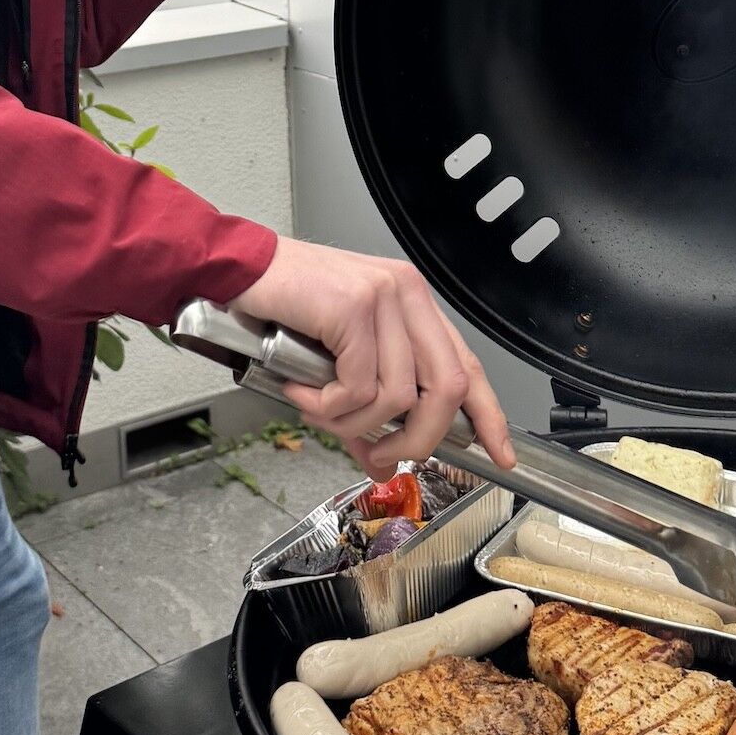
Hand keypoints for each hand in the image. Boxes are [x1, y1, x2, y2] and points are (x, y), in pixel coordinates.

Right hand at [232, 237, 514, 479]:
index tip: (499, 452)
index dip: (487, 414)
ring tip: (319, 411)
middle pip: (448, 388)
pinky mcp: (355, 308)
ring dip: (355, 424)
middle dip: (417, 439)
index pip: (467, 365)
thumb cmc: (282, 308)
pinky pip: (359, 387)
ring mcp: (384, 297)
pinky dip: (328, 406)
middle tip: (379, 454)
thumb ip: (365, 411)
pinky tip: (302, 392)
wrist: (236, 270)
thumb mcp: (336, 364)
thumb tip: (381, 464)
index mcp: (413, 304)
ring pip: (399, 396)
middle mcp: (407, 295)